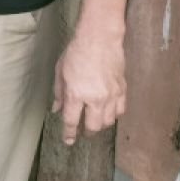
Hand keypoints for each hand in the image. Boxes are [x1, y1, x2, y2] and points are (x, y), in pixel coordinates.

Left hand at [53, 31, 126, 145]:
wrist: (100, 39)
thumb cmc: (76, 52)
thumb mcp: (60, 72)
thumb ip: (59, 93)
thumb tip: (57, 109)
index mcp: (76, 94)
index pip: (72, 121)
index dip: (69, 134)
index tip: (69, 141)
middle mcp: (95, 98)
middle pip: (94, 127)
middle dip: (87, 132)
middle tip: (83, 132)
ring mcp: (111, 95)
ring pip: (108, 121)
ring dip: (100, 125)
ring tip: (94, 121)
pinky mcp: (122, 90)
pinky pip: (120, 111)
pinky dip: (113, 115)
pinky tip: (107, 112)